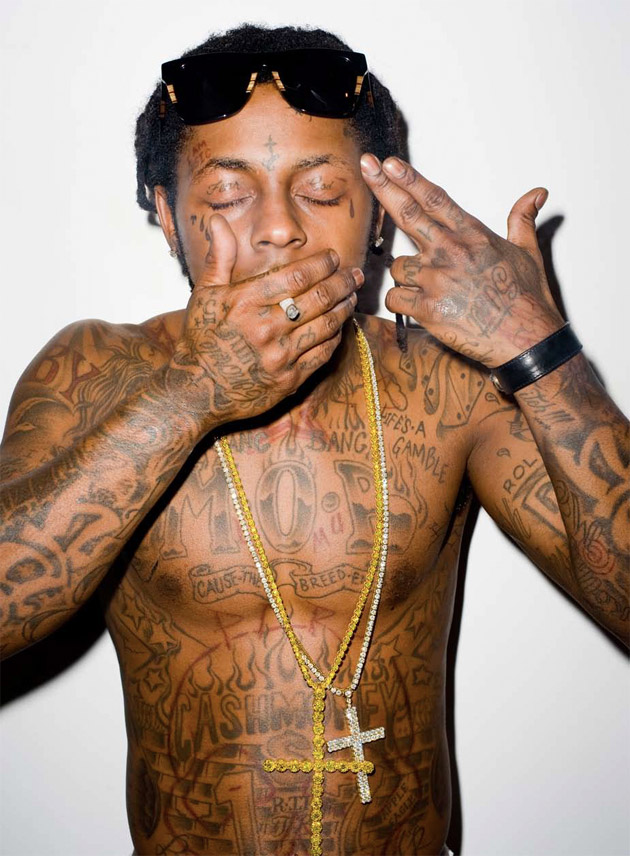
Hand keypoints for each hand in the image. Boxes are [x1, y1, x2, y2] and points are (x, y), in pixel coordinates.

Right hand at [169, 214, 361, 428]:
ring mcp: (279, 357)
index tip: (332, 257)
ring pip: (325, 326)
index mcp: (245, 303)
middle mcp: (265, 328)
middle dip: (341, 283)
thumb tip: (219, 222)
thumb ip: (220, 257)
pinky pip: (321, 354)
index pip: (296, 277)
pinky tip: (339, 327)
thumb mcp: (204, 295)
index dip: (320, 265)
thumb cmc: (200, 340)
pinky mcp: (288, 380)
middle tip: (354, 274)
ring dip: (344, 308)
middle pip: (318, 299)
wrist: (195, 392)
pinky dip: (335, 338)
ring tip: (352, 296)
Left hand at [360, 154, 564, 366]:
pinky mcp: (426, 308)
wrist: (526, 339)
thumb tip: (537, 193)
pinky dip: (400, 302)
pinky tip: (419, 308)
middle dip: (383, 187)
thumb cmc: (526, 299)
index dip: (410, 178)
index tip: (390, 162)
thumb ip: (522, 219)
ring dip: (405, 275)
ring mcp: (436, 279)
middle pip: (408, 213)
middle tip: (366, 166)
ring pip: (397, 267)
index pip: (435, 198)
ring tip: (433, 289)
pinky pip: (394, 298)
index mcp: (472, 235)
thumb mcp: (528, 252)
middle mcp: (450, 252)